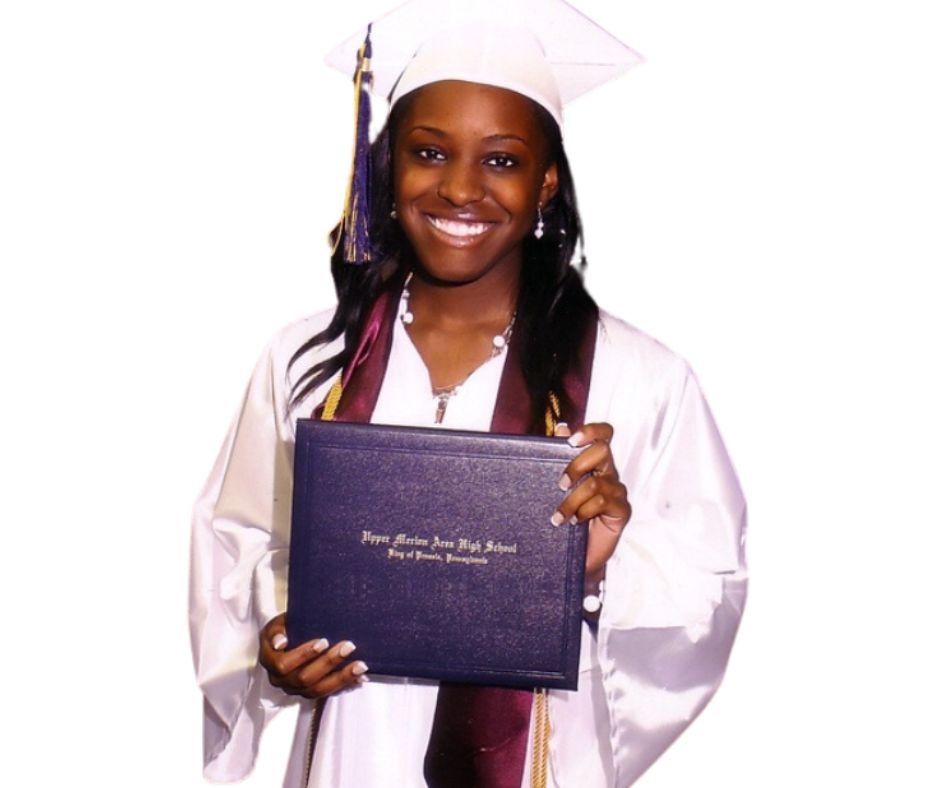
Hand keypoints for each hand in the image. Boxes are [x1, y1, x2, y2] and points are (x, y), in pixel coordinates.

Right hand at [258, 614, 368, 698]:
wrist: (289, 639)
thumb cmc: (284, 629)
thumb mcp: (277, 624)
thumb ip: (277, 631)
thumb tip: (280, 642)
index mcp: (270, 661)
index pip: (284, 665)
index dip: (304, 654)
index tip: (323, 641)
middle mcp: (281, 680)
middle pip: (305, 678)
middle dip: (329, 662)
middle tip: (348, 646)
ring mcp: (296, 689)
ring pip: (318, 690)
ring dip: (342, 677)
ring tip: (360, 665)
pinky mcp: (310, 692)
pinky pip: (328, 693)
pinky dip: (345, 685)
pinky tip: (360, 677)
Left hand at [552, 423, 631, 584]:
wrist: (577, 556)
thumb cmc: (567, 518)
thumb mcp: (557, 488)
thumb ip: (558, 458)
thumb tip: (561, 427)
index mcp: (595, 463)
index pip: (603, 436)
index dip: (592, 430)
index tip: (572, 439)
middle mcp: (609, 473)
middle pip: (602, 451)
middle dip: (577, 465)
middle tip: (560, 483)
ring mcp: (617, 492)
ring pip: (596, 483)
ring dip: (572, 500)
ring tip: (558, 517)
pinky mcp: (621, 511)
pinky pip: (603, 502)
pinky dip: (584, 511)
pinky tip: (574, 522)